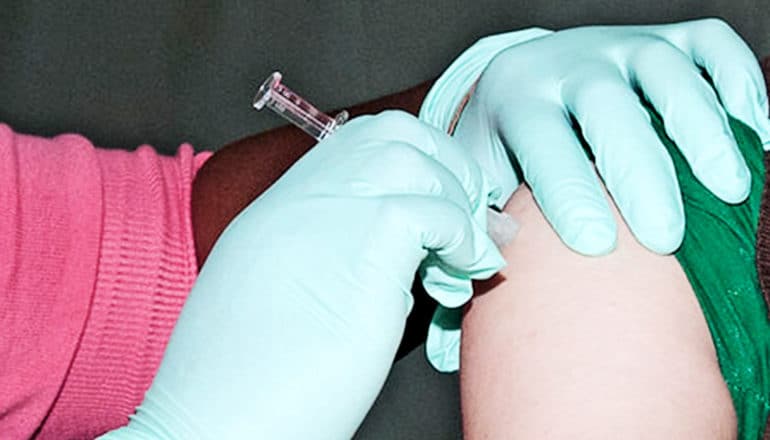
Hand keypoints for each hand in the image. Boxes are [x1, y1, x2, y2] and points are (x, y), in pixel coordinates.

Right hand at [100, 111, 503, 438]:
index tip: (442, 207)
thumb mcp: (293, 298)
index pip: (358, 145)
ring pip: (412, 156)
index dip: (414, 165)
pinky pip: (432, 210)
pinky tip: (465, 272)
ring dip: (455, 199)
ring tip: (468, 254)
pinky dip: (462, 236)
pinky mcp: (358, 248)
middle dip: (444, 166)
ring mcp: (324, 215)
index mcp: (279, 211)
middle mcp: (299, 200)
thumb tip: (416, 252)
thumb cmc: (257, 382)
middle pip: (389, 134)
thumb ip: (345, 259)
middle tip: (467, 221)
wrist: (215, 425)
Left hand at [454, 18, 769, 254]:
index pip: (542, 141)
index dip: (568, 192)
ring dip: (702, 131)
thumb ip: (485, 215)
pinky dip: (739, 82)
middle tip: (663, 239)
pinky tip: (754, 135)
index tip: (595, 246)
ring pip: (665, 72)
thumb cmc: (505, 144)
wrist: (524, 75)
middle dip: (638, 173)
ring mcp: (621, 44)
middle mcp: (570, 62)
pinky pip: (710, 44)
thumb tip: (499, 261)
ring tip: (729, 192)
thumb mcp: (479, 174)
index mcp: (517, 97)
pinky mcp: (666, 36)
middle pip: (607, 107)